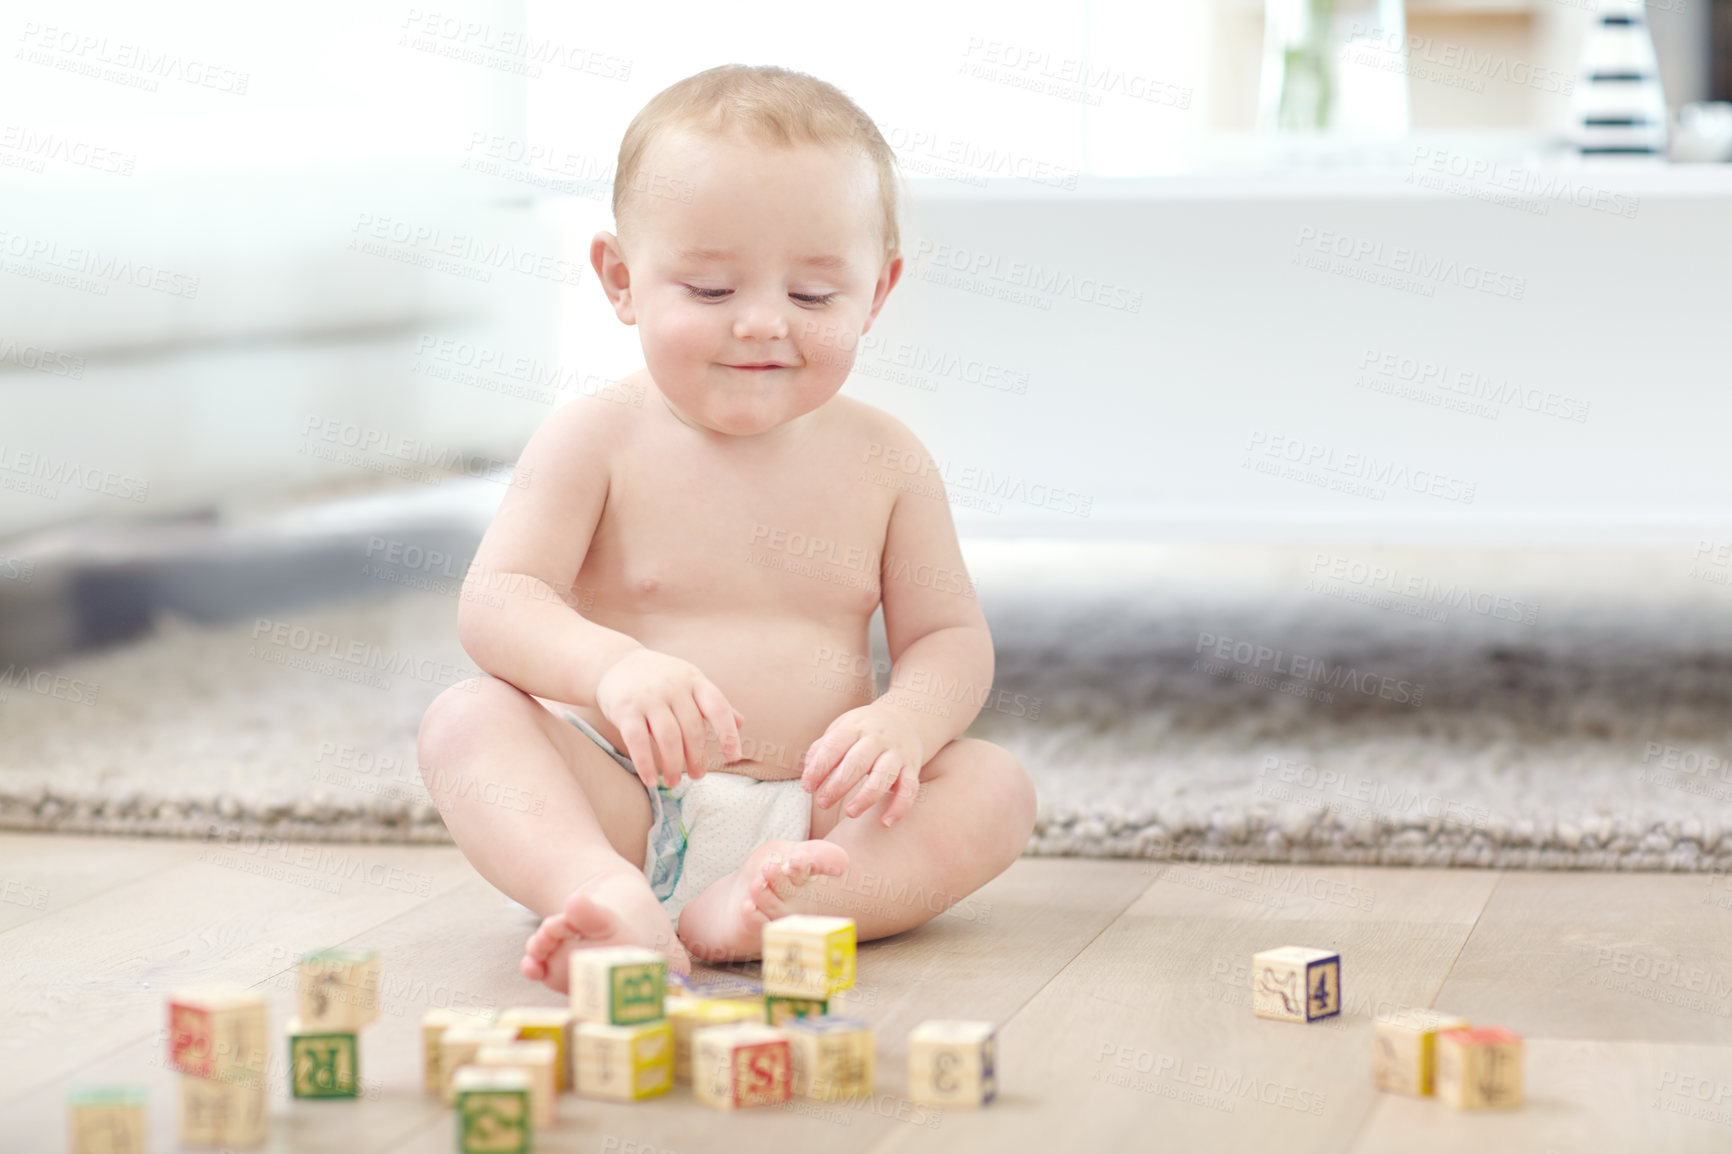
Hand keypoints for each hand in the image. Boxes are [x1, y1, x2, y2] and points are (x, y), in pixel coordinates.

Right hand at [594, 649, 743, 788]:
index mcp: (694, 680)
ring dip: (673, 765)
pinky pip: (638, 741)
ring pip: (668, 737)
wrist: (615, 662)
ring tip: (673, 782)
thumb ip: (712, 703)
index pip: (717, 707)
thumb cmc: (659, 678)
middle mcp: (674, 687)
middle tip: (698, 776)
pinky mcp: (625, 709)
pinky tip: (650, 780)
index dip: (728, 733)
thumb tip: (740, 723)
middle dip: (697, 757)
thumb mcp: (689, 682)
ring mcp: (649, 697)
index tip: (734, 757)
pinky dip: (646, 763)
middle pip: (692, 729)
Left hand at [801, 704, 923, 825]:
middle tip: (822, 803)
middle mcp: (877, 738)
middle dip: (838, 785)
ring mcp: (897, 753)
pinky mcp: (912, 768)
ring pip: (884, 775)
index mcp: (855, 727)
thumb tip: (808, 778)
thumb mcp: (841, 730)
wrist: (904, 719)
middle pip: (857, 762)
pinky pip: (909, 789)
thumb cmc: (862, 731)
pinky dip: (899, 807)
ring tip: (850, 813)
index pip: (834, 746)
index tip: (808, 787)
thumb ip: (822, 750)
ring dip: (866, 796)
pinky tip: (885, 822)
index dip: (819, 767)